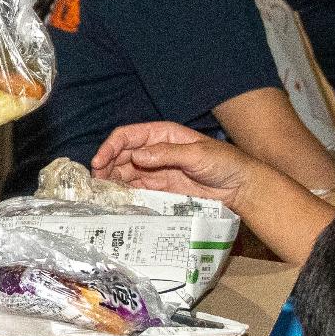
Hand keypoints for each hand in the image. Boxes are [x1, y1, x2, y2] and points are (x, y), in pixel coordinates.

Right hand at [91, 122, 253, 209]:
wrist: (239, 187)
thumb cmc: (224, 163)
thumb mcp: (198, 154)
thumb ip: (167, 154)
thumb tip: (137, 156)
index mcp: (162, 134)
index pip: (128, 136)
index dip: (110, 147)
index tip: (99, 162)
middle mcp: (154, 151)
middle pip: (121, 155)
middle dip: (105, 166)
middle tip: (95, 183)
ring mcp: (155, 170)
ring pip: (124, 173)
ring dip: (110, 181)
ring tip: (100, 194)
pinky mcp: (158, 189)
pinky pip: (135, 189)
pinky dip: (122, 194)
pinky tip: (114, 201)